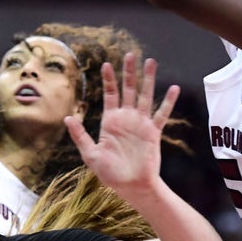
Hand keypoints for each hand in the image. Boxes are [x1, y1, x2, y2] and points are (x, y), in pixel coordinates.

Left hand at [64, 54, 179, 195]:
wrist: (132, 186)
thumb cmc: (110, 173)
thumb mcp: (90, 154)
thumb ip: (80, 135)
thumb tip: (67, 118)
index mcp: (110, 121)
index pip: (110, 95)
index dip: (109, 79)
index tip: (106, 64)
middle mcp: (126, 118)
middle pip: (128, 89)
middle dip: (128, 72)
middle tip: (130, 54)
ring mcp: (141, 123)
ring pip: (144, 95)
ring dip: (147, 79)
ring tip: (151, 62)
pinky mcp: (153, 132)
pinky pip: (161, 113)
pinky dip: (167, 101)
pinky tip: (174, 88)